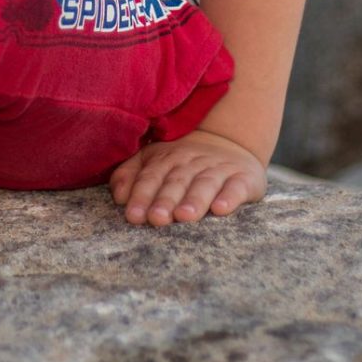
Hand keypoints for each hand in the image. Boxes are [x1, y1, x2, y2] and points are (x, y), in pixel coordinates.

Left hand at [107, 128, 265, 226]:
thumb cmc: (183, 162)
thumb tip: (118, 196)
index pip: (151, 177)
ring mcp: (218, 169)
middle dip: (165, 201)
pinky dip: (229, 197)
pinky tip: (221, 209)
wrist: (230, 142)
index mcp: (166, 159)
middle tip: (156, 219)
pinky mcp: (243, 178)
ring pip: (204, 184)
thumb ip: (130, 175)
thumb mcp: (153, 160)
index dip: (141, 196)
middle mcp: (191, 163)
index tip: (133, 215)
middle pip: (176, 182)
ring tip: (184, 216)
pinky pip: (237, 187)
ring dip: (194, 200)